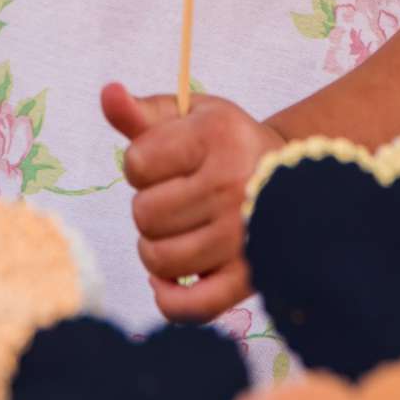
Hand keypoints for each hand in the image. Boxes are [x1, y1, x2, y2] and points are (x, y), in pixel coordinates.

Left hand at [102, 80, 285, 323]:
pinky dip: (169, 298)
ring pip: (158, 259)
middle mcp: (232, 185)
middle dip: (149, 205)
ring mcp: (241, 236)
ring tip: (179, 229)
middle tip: (177, 196)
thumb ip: (143, 111)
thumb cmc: (228, 143)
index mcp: (217, 137)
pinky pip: (191, 306)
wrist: (292, 176)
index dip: (141, 164)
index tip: (168, 161)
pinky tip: (169, 279)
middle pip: (144, 214)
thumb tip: (108, 92)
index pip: (136, 164)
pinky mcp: (247, 278)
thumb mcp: (192, 114)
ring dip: (156, 246)